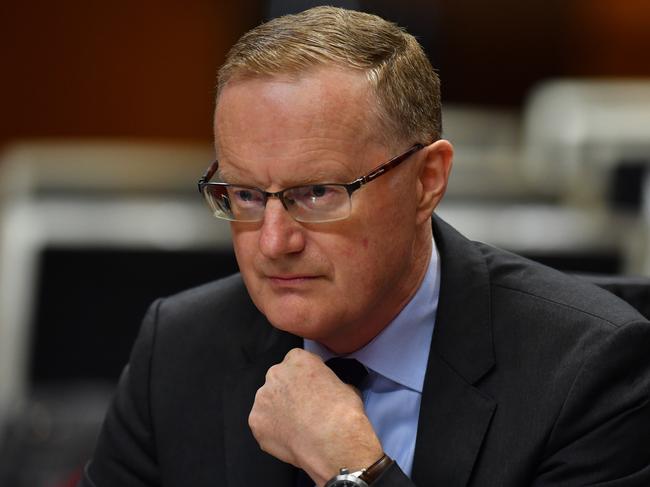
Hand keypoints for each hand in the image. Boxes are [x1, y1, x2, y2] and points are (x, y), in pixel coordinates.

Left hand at [249, 348, 382, 485]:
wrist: (331, 440)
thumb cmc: (341, 412)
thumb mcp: (346, 387)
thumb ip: (329, 384)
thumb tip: (330, 392)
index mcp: (297, 359)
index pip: (297, 362)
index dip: (305, 378)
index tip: (311, 389)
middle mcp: (276, 374)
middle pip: (279, 380)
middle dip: (288, 393)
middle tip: (303, 410)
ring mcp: (262, 398)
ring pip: (268, 403)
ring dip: (279, 412)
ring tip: (297, 428)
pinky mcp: (256, 421)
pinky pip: (263, 425)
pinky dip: (273, 432)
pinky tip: (290, 440)